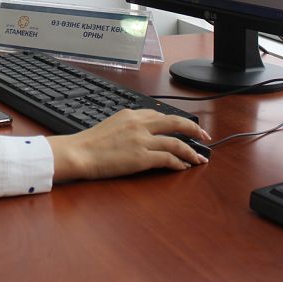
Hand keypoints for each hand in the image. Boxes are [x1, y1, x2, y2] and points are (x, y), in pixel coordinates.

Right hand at [46, 109, 210, 182]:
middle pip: (175, 122)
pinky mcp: (142, 157)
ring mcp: (142, 140)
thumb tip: (141, 133)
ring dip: (191, 151)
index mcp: (131, 114)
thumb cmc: (88, 143)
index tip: (185, 127)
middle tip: (205, 135)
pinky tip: (184, 167)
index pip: (160, 115)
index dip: (176, 122)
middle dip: (193, 129)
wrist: (78, 152)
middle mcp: (139, 123)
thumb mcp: (110, 125)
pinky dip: (179, 163)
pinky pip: (168, 159)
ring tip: (199, 158)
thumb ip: (128, 125)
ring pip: (176, 142)